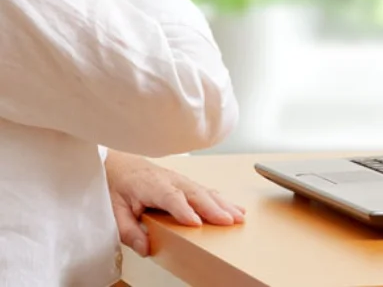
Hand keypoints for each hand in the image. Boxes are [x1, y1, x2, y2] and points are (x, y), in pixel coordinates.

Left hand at [104, 150, 244, 256]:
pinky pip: (204, 190)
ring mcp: (179, 179)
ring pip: (204, 191)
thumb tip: (146, 247)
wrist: (118, 164)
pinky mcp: (183, 182)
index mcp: (152, 185)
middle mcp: (170, 180)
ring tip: (239, 215)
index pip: (171, 198)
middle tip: (230, 221)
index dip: (184, 210)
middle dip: (214, 207)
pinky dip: (219, 199)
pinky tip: (232, 207)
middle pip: (195, 193)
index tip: (196, 223)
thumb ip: (129, 231)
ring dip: (222, 203)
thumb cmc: (117, 185)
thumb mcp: (114, 211)